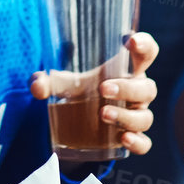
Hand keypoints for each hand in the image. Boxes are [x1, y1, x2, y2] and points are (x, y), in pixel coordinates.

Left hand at [31, 32, 158, 154]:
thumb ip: (48, 81)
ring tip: (103, 115)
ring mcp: (138, 116)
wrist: (80, 123)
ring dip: (126, 116)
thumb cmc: (80, 91)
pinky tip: (123, 140)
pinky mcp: (134, 138)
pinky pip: (144, 143)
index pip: (146, 53)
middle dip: (128, 88)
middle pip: (147, 88)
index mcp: (125, 70)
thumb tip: (37, 85)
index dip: (144, 44)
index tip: (130, 40)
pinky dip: (137, 142)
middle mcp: (137, 92)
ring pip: (145, 117)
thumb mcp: (64, 83)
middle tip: (103, 89)